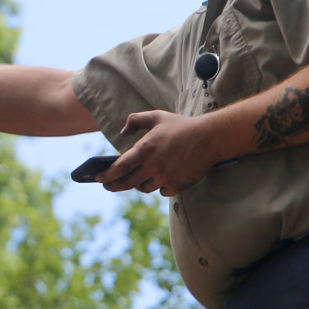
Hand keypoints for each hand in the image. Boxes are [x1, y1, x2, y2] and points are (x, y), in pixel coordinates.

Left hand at [96, 110, 218, 196]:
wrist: (210, 138)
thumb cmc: (182, 126)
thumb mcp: (157, 116)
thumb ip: (136, 120)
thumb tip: (123, 131)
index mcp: (146, 148)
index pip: (120, 167)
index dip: (107, 174)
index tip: (99, 178)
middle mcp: (153, 165)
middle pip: (128, 182)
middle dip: (115, 186)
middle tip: (109, 186)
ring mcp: (165, 177)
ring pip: (144, 188)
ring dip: (139, 185)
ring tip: (137, 180)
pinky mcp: (177, 186)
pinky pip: (162, 192)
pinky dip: (159, 187)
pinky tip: (160, 180)